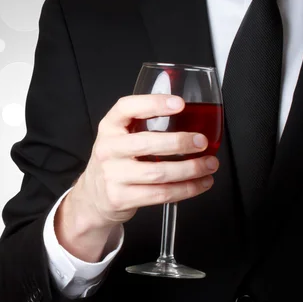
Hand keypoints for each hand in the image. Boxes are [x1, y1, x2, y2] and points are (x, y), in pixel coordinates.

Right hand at [71, 94, 218, 229]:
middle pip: (146, 143)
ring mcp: (113, 175)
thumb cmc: (116, 162)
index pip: (127, 108)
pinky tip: (200, 183)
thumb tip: (191, 117)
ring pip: (158, 173)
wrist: (93, 197)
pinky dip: (186, 189)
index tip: (179, 104)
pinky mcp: (121, 198)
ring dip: (190, 169)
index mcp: (109, 127)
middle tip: (202, 141)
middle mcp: (108, 149)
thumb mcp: (120, 137)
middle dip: (180, 142)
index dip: (153, 103)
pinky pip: (160, 194)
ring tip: (209, 164)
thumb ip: (144, 125)